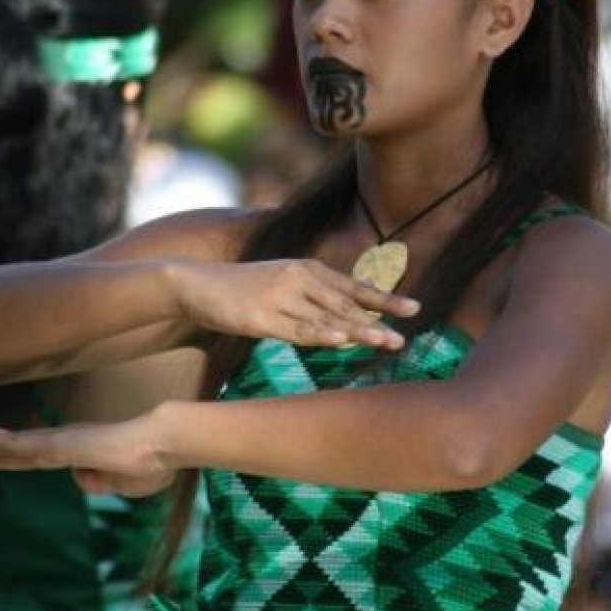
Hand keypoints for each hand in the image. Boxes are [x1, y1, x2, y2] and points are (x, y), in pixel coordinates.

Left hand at [0, 412, 176, 496]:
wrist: (163, 445)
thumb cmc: (155, 463)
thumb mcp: (126, 485)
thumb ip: (100, 482)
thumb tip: (77, 478)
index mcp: (79, 450)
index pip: (34, 456)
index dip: (7, 456)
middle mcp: (63, 442)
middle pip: (14, 446)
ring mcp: (59, 442)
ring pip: (10, 442)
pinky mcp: (57, 444)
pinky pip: (17, 443)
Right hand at [170, 257, 417, 349]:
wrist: (196, 284)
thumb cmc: (241, 290)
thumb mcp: (281, 284)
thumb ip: (312, 298)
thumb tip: (344, 320)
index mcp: (307, 269)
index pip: (353, 286)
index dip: (384, 299)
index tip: (414, 309)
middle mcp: (298, 279)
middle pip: (345, 303)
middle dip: (378, 320)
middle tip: (405, 336)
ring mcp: (280, 297)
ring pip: (325, 317)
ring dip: (358, 331)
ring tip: (385, 342)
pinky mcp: (261, 316)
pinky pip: (295, 329)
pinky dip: (320, 334)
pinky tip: (340, 340)